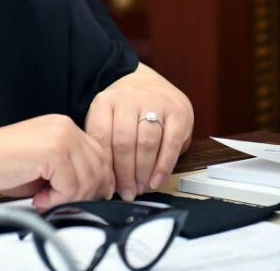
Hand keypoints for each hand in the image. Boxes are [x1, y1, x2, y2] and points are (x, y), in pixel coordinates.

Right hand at [0, 114, 111, 209]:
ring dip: (69, 198)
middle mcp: (65, 126)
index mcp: (63, 126)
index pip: (100, 155)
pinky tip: (38, 197)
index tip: (83, 197)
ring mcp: (60, 136)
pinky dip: (57, 199)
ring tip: (45, 199)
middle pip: (100, 167)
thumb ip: (70, 169)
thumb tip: (98, 190)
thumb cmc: (1, 163)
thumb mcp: (44, 164)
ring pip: (88, 179)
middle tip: (61, 202)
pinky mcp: (52, 150)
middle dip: (85, 192)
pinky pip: (71, 186)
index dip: (96, 181)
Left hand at [84, 64, 192, 200]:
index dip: (104, 166)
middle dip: (125, 173)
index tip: (107, 187)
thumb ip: (104, 145)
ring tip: (140, 188)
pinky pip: (170, 144)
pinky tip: (156, 181)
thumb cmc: (127, 113)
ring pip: (146, 143)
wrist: (154, 87)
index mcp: (105, 101)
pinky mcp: (177, 112)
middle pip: (124, 142)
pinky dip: (163, 167)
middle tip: (127, 192)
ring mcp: (154, 103)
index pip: (101, 137)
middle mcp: (128, 98)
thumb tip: (105, 183)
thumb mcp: (108, 120)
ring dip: (143, 172)